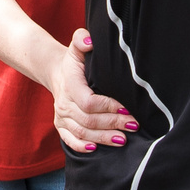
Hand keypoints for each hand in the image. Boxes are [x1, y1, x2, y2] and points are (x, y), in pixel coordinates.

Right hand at [47, 29, 136, 151]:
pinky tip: (95, 149)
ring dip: (103, 137)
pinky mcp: (60, 126)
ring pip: (81, 132)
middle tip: (133, 126)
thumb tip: (89, 41)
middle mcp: (63, 103)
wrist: (56, 73)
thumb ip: (81, 39)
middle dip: (112, 124)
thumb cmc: (73, 61)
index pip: (89, 102)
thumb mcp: (76, 46)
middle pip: (88, 119)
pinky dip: (81, 146)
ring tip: (123, 140)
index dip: (108, 107)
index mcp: (70, 84)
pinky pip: (69, 140)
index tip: (127, 109)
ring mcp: (61, 116)